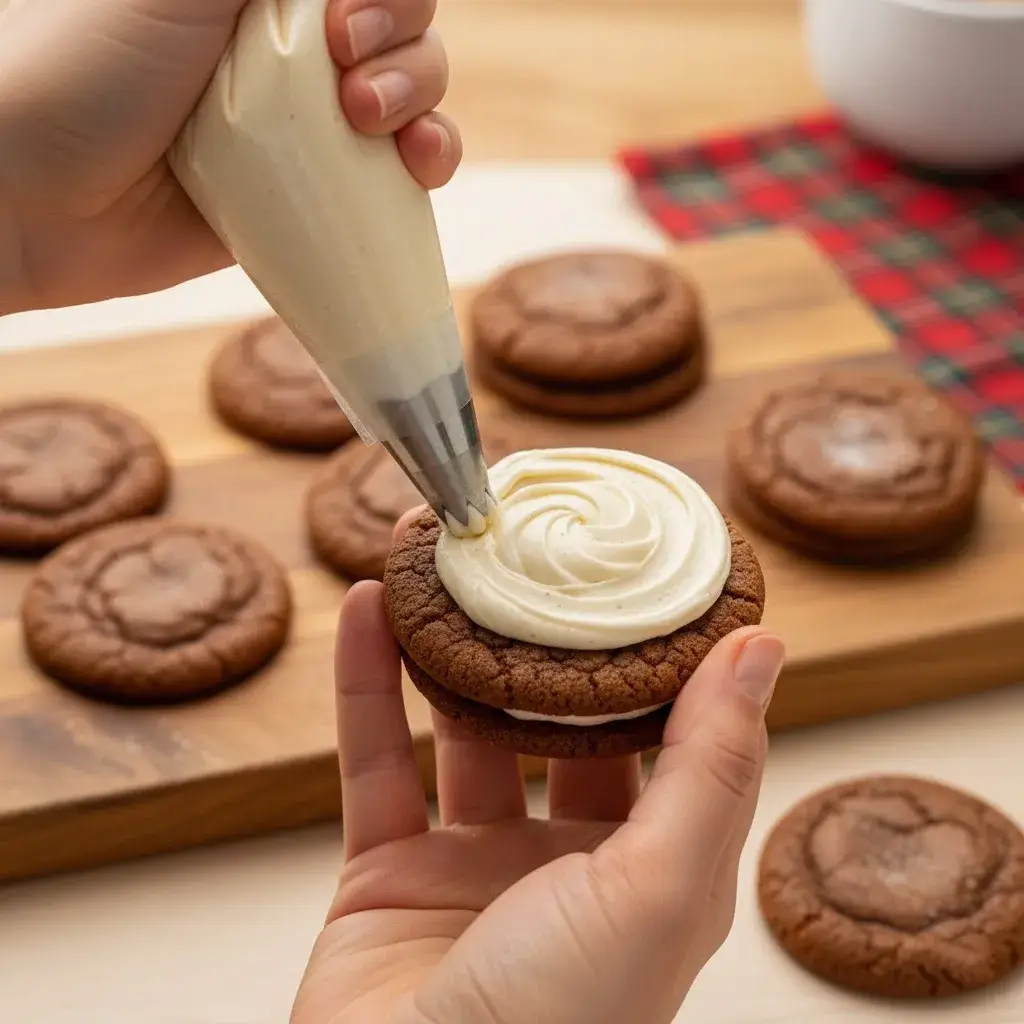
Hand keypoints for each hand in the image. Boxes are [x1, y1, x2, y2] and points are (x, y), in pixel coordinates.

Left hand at [0, 0, 458, 312]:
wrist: (36, 196)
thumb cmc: (88, 64)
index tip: (341, 20)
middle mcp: (286, 48)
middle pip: (400, 29)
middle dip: (405, 46)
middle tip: (350, 71)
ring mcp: (301, 125)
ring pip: (410, 99)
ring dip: (424, 104)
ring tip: (381, 128)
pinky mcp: (307, 196)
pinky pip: (391, 179)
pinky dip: (426, 167)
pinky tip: (420, 171)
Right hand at [291, 509, 784, 1023]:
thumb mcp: (657, 888)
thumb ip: (713, 765)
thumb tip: (764, 648)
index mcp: (649, 871)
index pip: (669, 736)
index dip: (660, 652)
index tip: (649, 569)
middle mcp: (566, 866)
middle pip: (555, 720)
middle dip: (542, 640)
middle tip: (533, 552)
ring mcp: (473, 867)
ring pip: (458, 726)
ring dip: (446, 646)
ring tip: (440, 560)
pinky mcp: (386, 872)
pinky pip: (373, 760)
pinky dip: (368, 685)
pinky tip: (370, 612)